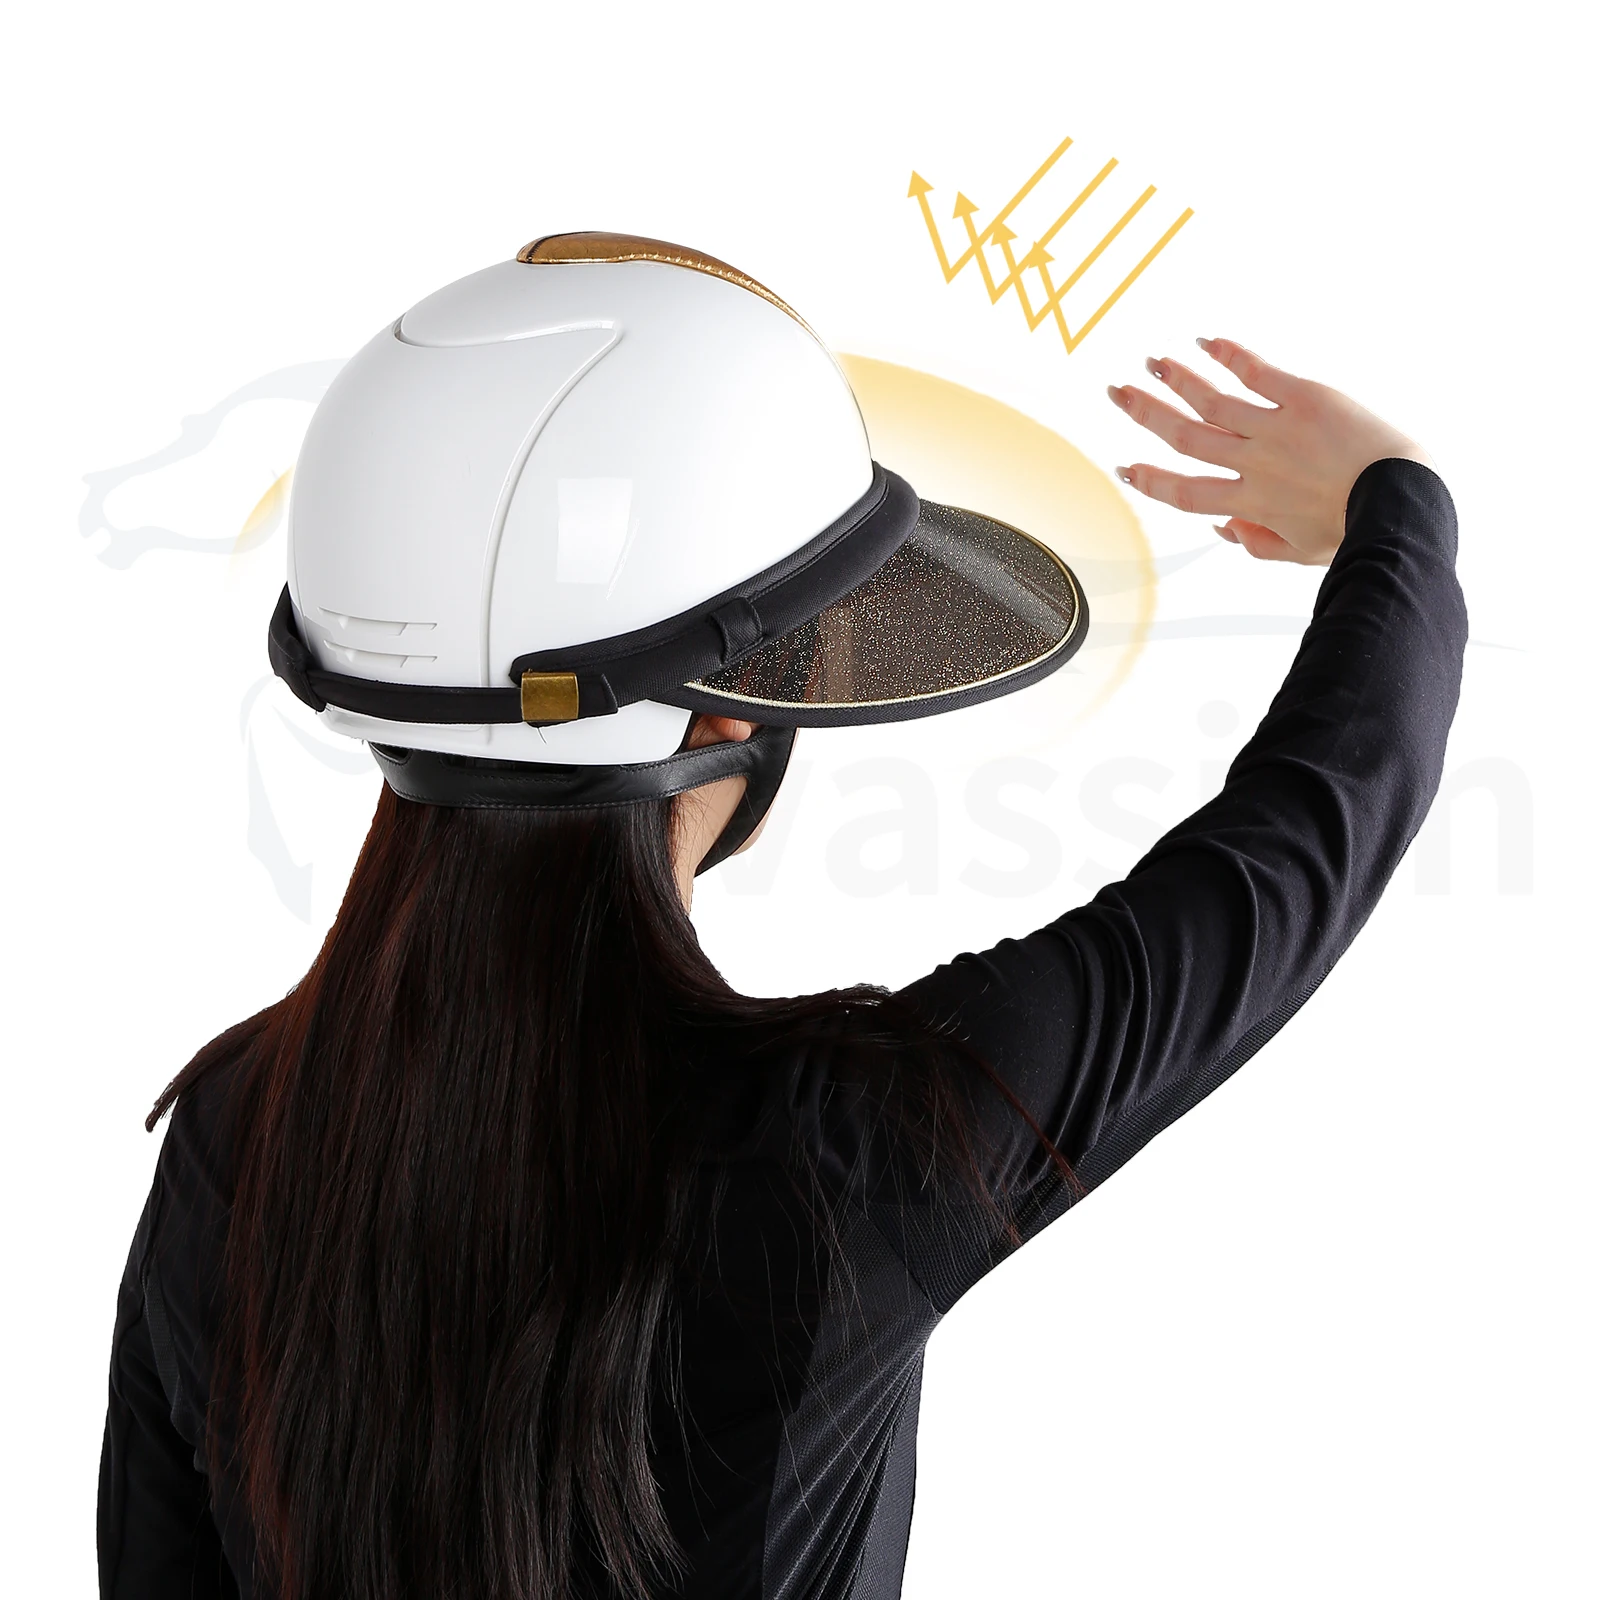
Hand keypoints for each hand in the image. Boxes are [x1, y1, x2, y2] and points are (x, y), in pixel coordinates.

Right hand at [1107, 338, 1433, 564]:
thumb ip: (1257, 544)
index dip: (1150, 480)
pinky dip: (1228, 356)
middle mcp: (1253, 465)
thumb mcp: (1301, 551)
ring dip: (1177, 379)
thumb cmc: (1357, 528)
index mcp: (1251, 504)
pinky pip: (1256, 372)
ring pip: (1211, 402)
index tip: (1125, 467)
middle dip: (1146, 415)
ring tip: (1152, 362)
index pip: (1185, 492)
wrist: (1399, 498)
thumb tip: (1224, 532)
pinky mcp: (1303, 398)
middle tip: (1117, 394)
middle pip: (1185, 438)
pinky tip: (1205, 342)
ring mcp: (1275, 430)